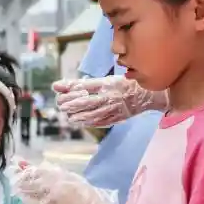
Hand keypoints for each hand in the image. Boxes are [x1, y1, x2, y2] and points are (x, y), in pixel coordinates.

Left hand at [53, 77, 167, 126]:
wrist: (147, 95)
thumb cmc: (123, 85)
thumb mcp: (104, 80)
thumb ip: (81, 84)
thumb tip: (56, 86)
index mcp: (107, 83)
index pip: (85, 87)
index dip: (70, 91)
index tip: (59, 94)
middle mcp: (110, 95)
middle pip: (87, 101)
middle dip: (72, 105)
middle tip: (62, 106)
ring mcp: (114, 108)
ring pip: (93, 114)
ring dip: (79, 116)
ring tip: (70, 117)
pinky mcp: (118, 117)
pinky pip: (102, 121)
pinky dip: (90, 123)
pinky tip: (81, 123)